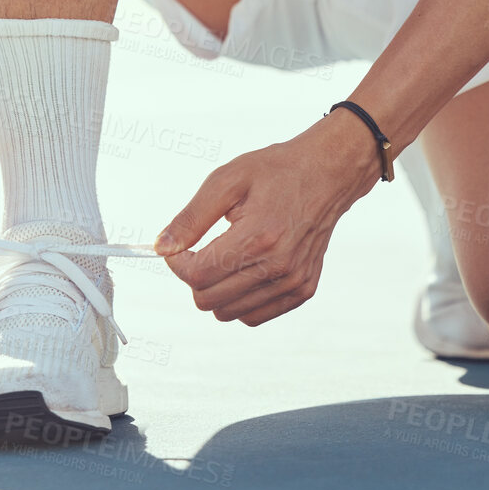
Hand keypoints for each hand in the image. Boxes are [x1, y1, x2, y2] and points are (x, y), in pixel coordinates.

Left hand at [154, 112, 381, 325]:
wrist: (326, 175)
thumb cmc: (275, 172)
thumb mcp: (226, 180)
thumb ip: (191, 218)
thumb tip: (162, 248)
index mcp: (258, 237)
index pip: (197, 275)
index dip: (177, 262)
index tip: (179, 247)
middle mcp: (279, 266)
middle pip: (208, 299)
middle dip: (194, 275)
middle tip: (202, 248)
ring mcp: (293, 283)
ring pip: (229, 313)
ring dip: (216, 289)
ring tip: (227, 255)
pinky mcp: (302, 291)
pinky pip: (253, 317)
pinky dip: (239, 300)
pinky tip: (244, 270)